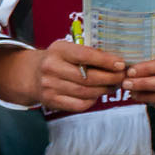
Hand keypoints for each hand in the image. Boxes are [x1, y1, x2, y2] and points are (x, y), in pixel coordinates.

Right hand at [0, 37, 126, 112]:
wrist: (32, 74)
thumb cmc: (60, 60)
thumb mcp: (69, 49)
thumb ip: (89, 53)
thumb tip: (119, 63)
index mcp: (58, 50)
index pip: (85, 56)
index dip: (106, 61)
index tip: (121, 64)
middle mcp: (51, 68)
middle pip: (88, 77)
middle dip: (110, 78)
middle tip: (122, 77)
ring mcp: (49, 86)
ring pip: (86, 92)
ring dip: (104, 90)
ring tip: (114, 86)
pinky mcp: (51, 101)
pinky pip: (79, 105)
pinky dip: (93, 100)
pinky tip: (98, 94)